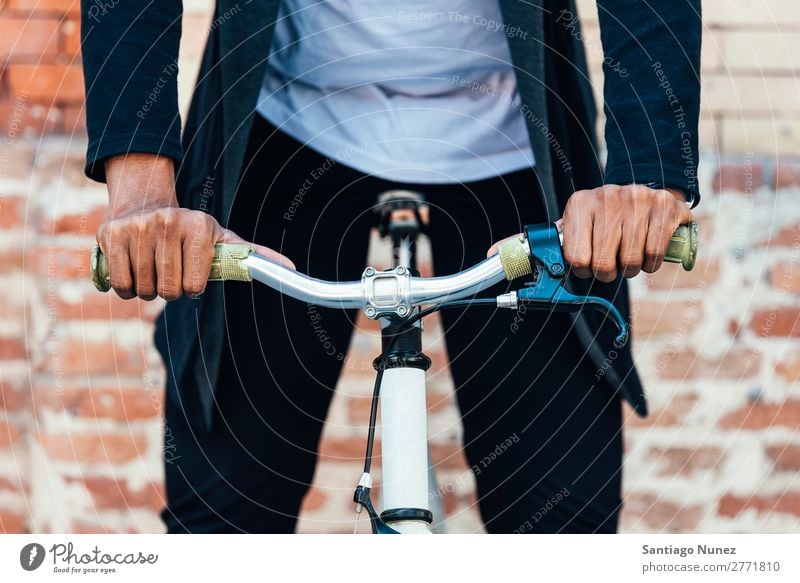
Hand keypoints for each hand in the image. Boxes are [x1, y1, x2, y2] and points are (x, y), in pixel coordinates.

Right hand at [97, 153, 293, 300]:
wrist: (145, 203)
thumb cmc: (190, 232)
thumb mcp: (222, 239)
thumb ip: (252, 254)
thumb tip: (292, 268)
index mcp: (199, 226)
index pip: (195, 288)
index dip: (192, 288)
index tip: (191, 275)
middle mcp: (168, 222)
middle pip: (169, 291)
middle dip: (170, 290)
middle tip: (170, 272)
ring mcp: (137, 228)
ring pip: (143, 290)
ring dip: (148, 289)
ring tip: (153, 268)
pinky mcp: (110, 235)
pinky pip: (119, 284)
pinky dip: (126, 287)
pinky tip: (134, 270)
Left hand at [560, 184, 690, 281]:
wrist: (643, 193)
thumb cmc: (608, 216)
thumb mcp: (582, 221)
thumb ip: (568, 240)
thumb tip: (551, 260)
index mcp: (580, 204)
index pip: (575, 257)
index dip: (583, 271)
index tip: (588, 268)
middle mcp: (607, 198)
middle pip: (603, 263)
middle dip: (607, 274)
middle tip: (611, 268)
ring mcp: (636, 200)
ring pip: (630, 261)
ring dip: (630, 270)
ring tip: (629, 259)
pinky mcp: (663, 206)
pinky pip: (654, 253)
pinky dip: (651, 263)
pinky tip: (647, 256)